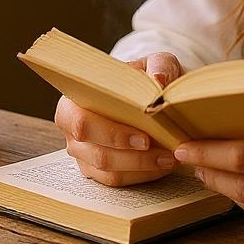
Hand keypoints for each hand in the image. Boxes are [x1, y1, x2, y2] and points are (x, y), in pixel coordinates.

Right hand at [53, 51, 183, 186]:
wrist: (144, 93)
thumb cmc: (144, 77)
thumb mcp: (155, 63)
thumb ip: (160, 66)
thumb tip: (159, 81)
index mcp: (75, 101)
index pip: (81, 123)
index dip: (111, 134)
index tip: (143, 138)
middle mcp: (73, 131)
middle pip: (97, 153)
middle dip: (132, 156)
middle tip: (164, 152)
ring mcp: (83, 154)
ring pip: (108, 172)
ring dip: (141, 168)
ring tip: (170, 159)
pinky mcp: (97, 170)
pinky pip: (117, 180)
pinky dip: (142, 175)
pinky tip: (163, 166)